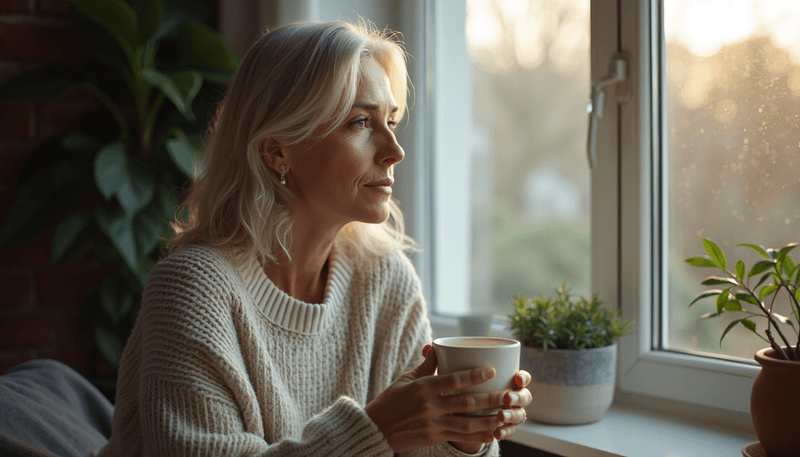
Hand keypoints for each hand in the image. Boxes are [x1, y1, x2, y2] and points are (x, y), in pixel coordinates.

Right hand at [365, 344, 513, 452]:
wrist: (376, 428)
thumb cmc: (391, 400)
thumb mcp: (406, 379)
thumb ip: (426, 366)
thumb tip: (437, 346)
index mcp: (422, 388)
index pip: (452, 380)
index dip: (473, 375)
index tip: (491, 370)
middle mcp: (429, 407)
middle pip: (465, 402)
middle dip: (490, 399)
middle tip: (508, 394)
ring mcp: (432, 424)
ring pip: (467, 423)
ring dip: (489, 420)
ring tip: (507, 415)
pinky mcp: (433, 437)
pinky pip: (460, 437)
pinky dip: (478, 436)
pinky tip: (493, 433)